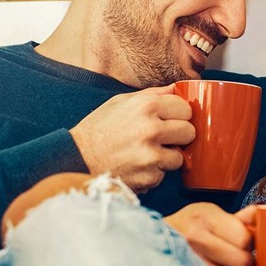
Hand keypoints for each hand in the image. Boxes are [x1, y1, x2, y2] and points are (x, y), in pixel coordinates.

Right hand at [69, 85, 195, 192]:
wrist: (76, 159)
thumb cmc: (98, 129)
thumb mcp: (119, 103)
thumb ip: (151, 95)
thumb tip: (175, 88)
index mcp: (146, 106)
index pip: (186, 109)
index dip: (179, 115)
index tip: (171, 120)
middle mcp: (151, 129)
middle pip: (189, 132)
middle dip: (179, 136)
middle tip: (163, 139)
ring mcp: (151, 155)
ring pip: (179, 157)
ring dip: (166, 158)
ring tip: (145, 154)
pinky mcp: (148, 177)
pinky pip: (163, 175)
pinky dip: (152, 173)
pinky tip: (136, 167)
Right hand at [165, 204, 256, 265]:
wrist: (148, 242)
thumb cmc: (185, 228)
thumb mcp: (209, 215)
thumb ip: (239, 219)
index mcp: (205, 216)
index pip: (246, 238)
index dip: (253, 246)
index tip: (250, 249)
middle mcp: (194, 237)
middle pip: (243, 261)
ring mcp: (188, 261)